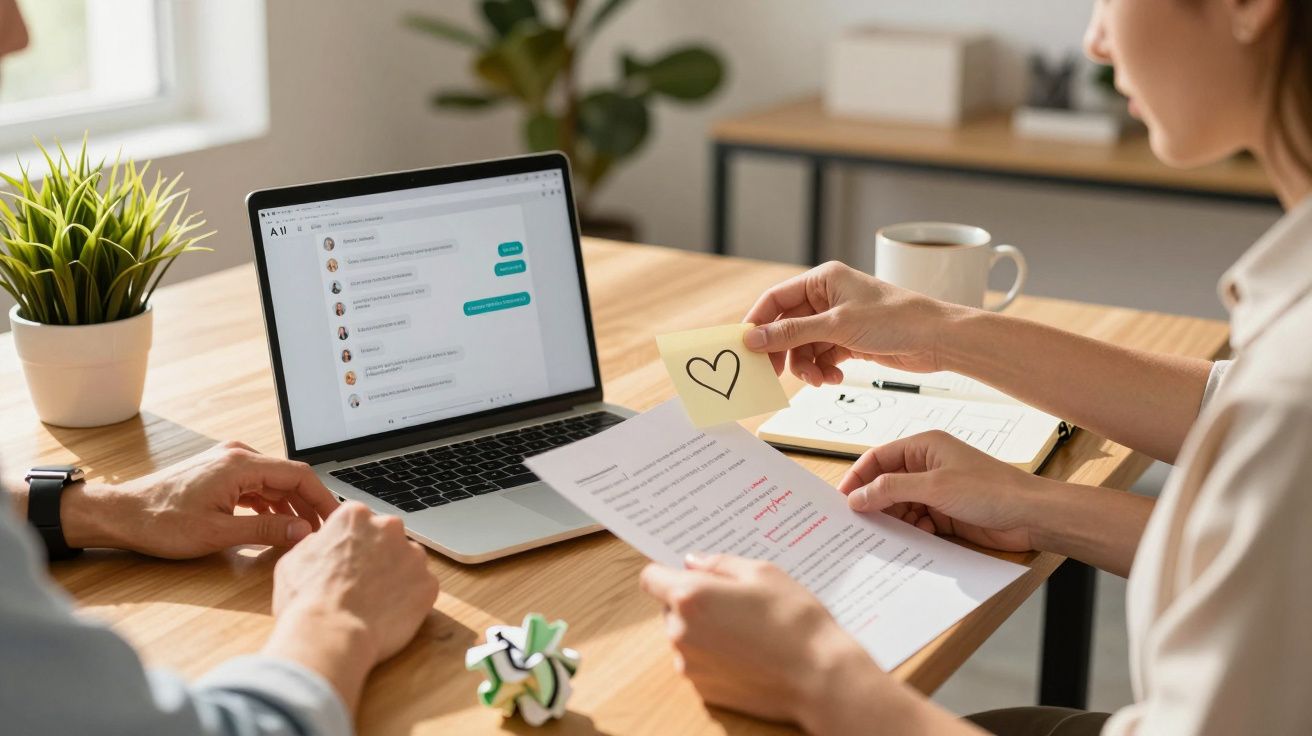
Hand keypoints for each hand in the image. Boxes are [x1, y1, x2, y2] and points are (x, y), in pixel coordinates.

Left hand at [63, 441, 338, 558]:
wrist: (120, 514)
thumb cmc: (161, 522)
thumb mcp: (219, 532)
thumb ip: (266, 529)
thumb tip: (303, 532)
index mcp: (241, 464)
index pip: (299, 475)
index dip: (322, 498)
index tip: (335, 519)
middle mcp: (237, 456)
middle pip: (289, 477)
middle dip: (309, 504)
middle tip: (323, 531)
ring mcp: (228, 462)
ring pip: (274, 482)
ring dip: (290, 506)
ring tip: (303, 532)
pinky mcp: (220, 473)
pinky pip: (257, 485)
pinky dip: (271, 503)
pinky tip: (276, 522)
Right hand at [265, 502, 438, 710]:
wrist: (330, 635)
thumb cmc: (306, 600)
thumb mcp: (295, 559)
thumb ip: (317, 543)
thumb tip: (324, 543)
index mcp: (355, 516)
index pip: (360, 522)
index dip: (352, 544)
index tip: (347, 561)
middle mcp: (389, 527)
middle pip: (388, 538)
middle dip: (379, 556)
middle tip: (362, 583)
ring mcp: (413, 555)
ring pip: (408, 562)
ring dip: (397, 576)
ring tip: (375, 602)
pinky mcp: (429, 583)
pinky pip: (421, 588)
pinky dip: (409, 600)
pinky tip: (389, 615)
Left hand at [640, 554, 886, 729]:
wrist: (818, 678)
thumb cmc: (794, 619)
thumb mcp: (763, 573)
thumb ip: (719, 564)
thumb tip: (692, 562)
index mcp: (690, 597)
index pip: (651, 577)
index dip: (668, 571)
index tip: (690, 573)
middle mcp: (680, 633)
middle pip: (671, 608)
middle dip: (694, 601)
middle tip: (735, 601)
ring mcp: (689, 665)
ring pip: (684, 636)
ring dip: (703, 630)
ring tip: (747, 630)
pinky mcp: (703, 690)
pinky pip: (698, 663)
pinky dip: (714, 656)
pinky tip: (748, 653)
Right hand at [742, 261, 965, 384]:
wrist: (936, 339)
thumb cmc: (895, 319)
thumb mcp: (836, 326)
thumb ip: (792, 333)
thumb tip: (754, 338)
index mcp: (822, 279)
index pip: (776, 298)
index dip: (758, 322)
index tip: (745, 346)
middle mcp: (828, 297)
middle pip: (787, 325)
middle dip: (783, 351)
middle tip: (773, 374)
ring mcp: (838, 320)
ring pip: (804, 346)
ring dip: (806, 366)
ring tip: (818, 379)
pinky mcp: (850, 340)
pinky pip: (822, 356)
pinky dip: (824, 369)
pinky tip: (834, 377)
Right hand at [838, 430, 1048, 552]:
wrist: (1030, 516)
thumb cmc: (990, 489)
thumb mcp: (934, 486)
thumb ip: (891, 489)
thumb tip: (857, 497)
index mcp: (924, 446)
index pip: (878, 457)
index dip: (857, 476)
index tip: (842, 499)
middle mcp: (927, 466)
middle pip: (886, 482)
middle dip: (873, 501)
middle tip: (857, 522)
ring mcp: (936, 490)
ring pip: (900, 504)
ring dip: (893, 519)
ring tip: (884, 534)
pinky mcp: (945, 512)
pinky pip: (916, 521)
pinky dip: (911, 530)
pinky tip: (915, 538)